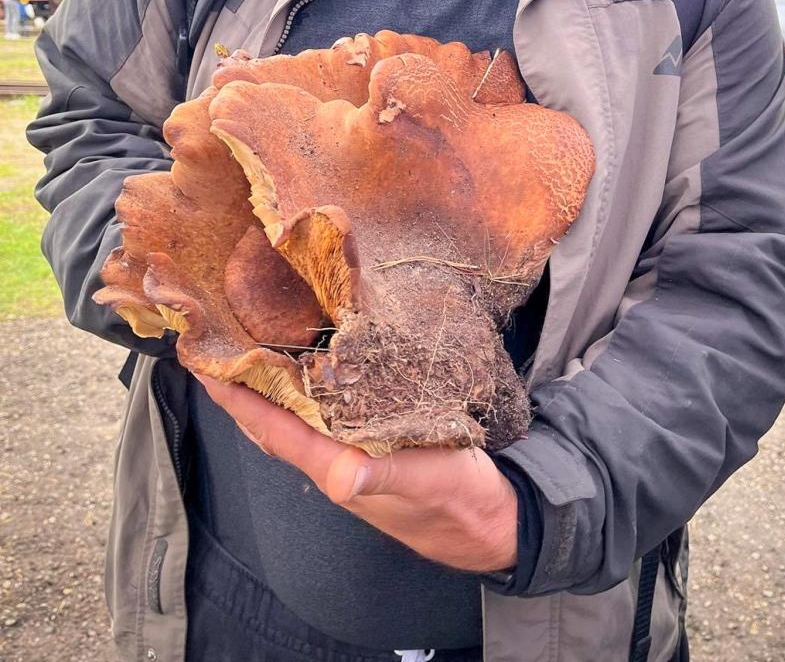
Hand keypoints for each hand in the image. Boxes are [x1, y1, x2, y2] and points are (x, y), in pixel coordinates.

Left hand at [195, 375, 517, 572]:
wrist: (493, 520)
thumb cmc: (459, 499)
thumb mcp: (426, 480)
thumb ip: (382, 477)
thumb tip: (341, 478)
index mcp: (338, 467)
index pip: (274, 428)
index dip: (238, 399)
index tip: (206, 365)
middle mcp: (335, 463)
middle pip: (273, 425)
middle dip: (242, 390)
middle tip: (217, 348)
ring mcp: (351, 457)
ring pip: (295, 421)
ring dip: (268, 391)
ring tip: (249, 354)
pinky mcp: (371, 448)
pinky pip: (324, 418)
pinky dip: (306, 394)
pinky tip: (309, 374)